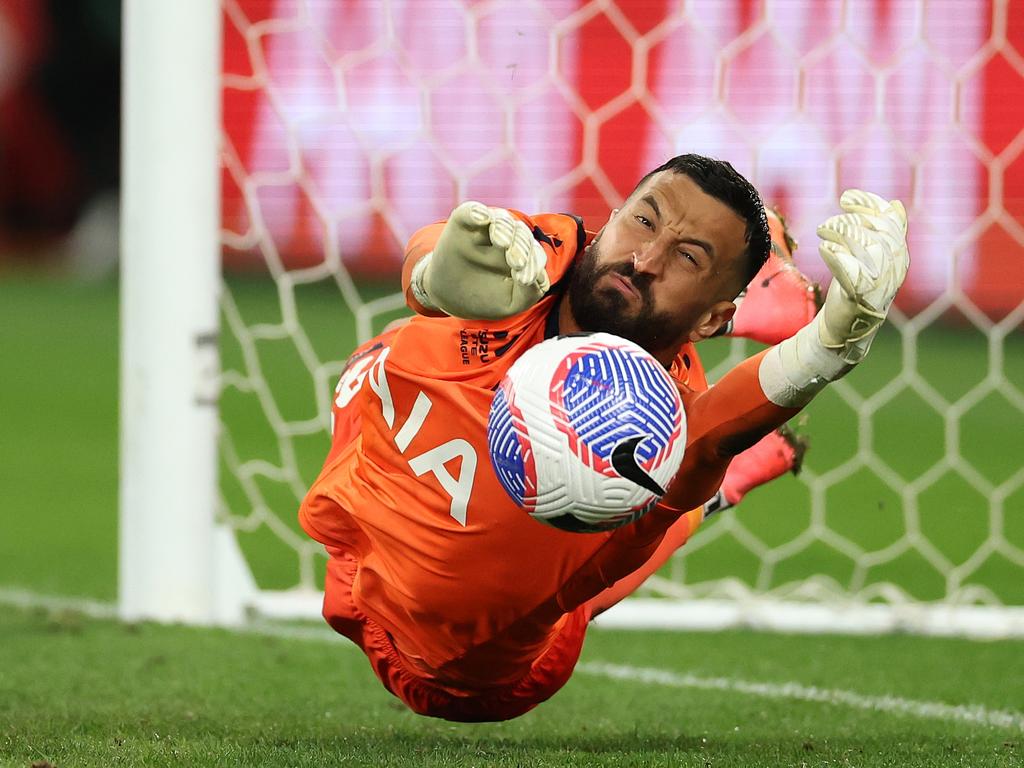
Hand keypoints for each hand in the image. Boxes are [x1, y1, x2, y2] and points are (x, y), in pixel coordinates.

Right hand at [412, 201, 550, 319]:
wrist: (448, 297)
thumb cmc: (485, 299)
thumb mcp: (511, 303)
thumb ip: (529, 292)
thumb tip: (534, 276)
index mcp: (521, 254)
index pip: (534, 252)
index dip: (533, 263)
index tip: (523, 280)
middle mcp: (506, 238)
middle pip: (520, 234)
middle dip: (521, 247)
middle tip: (515, 263)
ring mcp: (484, 229)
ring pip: (502, 220)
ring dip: (505, 229)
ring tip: (502, 243)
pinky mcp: (462, 223)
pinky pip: (471, 210)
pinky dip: (477, 212)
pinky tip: (482, 217)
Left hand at [815, 190, 908, 362]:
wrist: (846, 329)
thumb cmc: (856, 288)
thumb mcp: (870, 258)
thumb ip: (881, 233)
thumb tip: (894, 204)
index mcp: (898, 256)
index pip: (890, 221)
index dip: (869, 205)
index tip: (846, 197)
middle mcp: (894, 269)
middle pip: (879, 232)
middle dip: (852, 220)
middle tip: (829, 223)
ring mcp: (879, 283)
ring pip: (866, 247)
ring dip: (841, 233)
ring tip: (822, 231)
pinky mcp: (860, 298)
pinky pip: (851, 270)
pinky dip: (837, 255)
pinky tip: (824, 248)